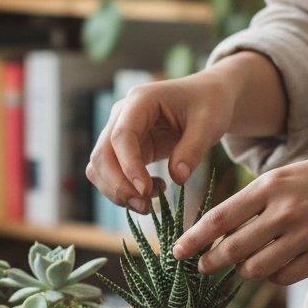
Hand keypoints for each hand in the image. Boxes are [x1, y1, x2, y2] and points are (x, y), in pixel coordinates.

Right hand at [85, 52, 286, 212]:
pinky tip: (151, 192)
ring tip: (149, 204)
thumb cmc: (209, 105)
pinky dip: (123, 191)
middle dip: (119, 186)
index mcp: (140, 101)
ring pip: (98, 168)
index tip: (145, 191)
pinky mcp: (122, 151)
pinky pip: (109, 175)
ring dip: (117, 192)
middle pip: (102, 155)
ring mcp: (117, 133)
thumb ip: (193, 150)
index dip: (129, 166)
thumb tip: (177, 179)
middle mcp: (121, 116)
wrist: (206, 100)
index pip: (122, 136)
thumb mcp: (209, 123)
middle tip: (145, 207)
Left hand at [173, 141, 307, 284]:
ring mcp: (306, 235)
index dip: (194, 239)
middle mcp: (285, 210)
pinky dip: (273, 276)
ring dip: (244, 271)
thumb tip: (226, 225)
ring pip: (256, 268)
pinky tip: (274, 268)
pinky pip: (285, 276)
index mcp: (272, 185)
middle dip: (209, 263)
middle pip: (232, 249)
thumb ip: (262, 197)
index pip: (219, 218)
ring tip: (244, 265)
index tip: (176, 252)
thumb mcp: (293, 171)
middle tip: (200, 269)